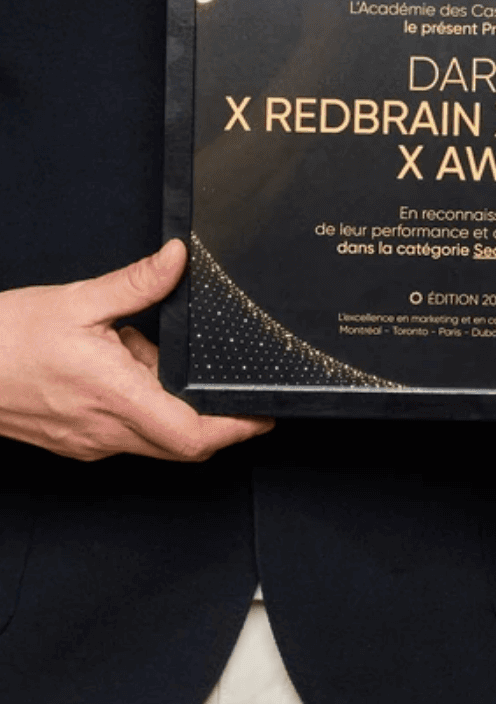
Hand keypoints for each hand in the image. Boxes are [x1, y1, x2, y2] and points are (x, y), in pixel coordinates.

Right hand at [0, 239, 272, 461]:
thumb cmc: (6, 339)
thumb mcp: (78, 300)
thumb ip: (137, 283)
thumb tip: (179, 259)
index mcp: (115, 396)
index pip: (192, 435)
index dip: (236, 429)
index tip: (263, 413)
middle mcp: (106, 431)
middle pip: (183, 444)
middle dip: (211, 415)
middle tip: (220, 377)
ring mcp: (90, 442)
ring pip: (154, 436)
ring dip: (168, 403)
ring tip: (140, 351)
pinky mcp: (76, 442)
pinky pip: (126, 432)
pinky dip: (139, 405)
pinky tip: (117, 365)